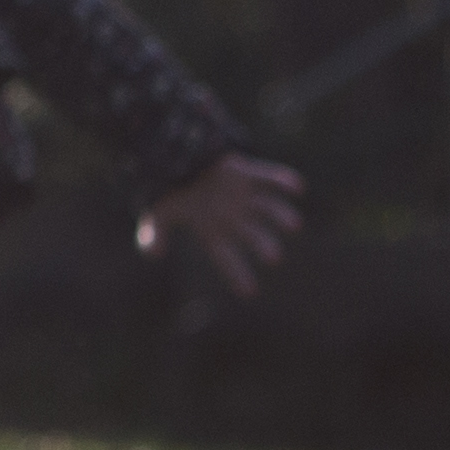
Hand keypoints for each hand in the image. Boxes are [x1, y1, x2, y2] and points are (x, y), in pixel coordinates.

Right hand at [135, 150, 305, 297]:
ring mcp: (242, 195)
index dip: (236, 274)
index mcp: (213, 231)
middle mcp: (233, 218)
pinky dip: (281, 180)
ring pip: (267, 208)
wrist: (178, 157)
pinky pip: (268, 177)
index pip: (226, 257)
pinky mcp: (246, 172)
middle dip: (263, 244)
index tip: (249, 293)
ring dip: (280, 215)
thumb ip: (154, 233)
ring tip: (295, 225)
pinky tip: (297, 188)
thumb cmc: (170, 191)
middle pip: (253, 235)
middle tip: (274, 257)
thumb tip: (152, 254)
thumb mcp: (157, 213)